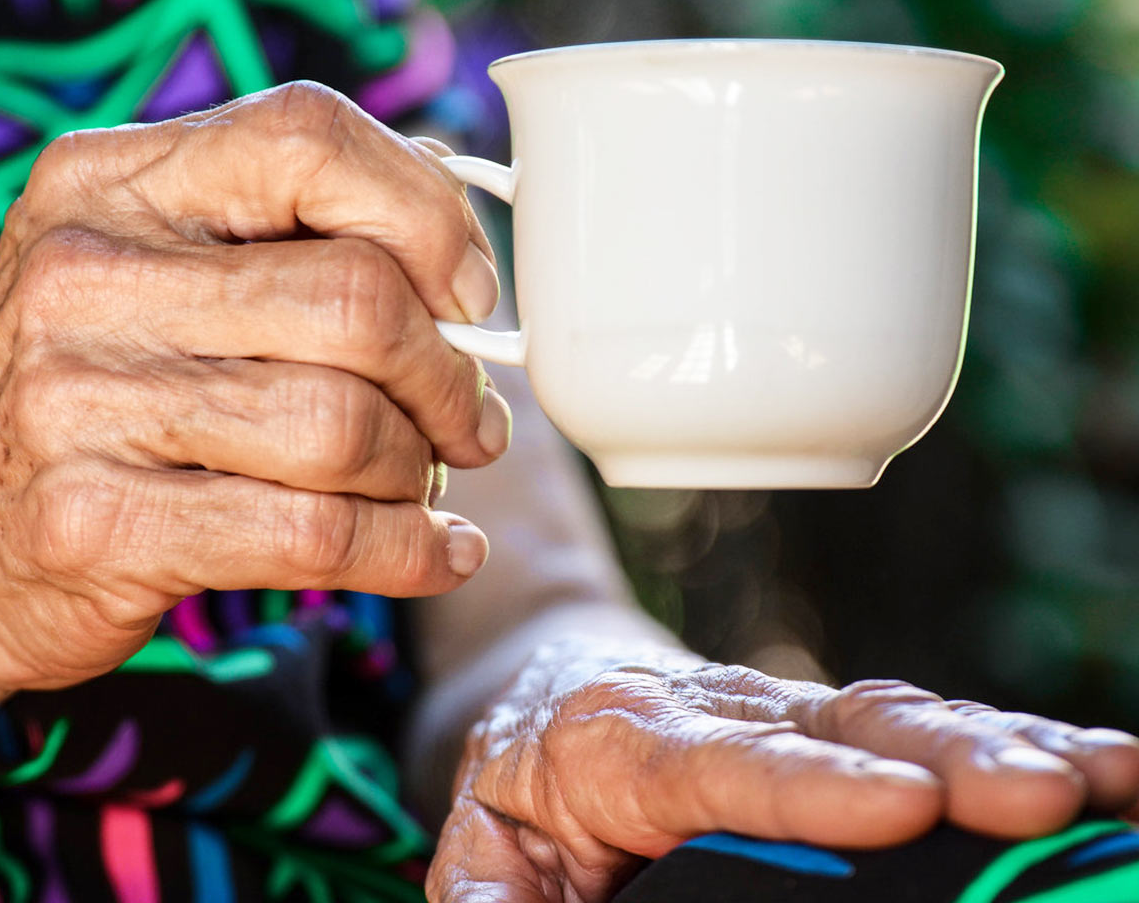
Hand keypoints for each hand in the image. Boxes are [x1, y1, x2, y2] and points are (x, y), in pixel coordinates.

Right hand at [0, 82, 510, 691]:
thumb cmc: (71, 403)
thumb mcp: (130, 276)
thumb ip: (265, 238)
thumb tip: (453, 242)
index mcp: (104, 184)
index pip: (307, 137)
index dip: (424, 213)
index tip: (467, 293)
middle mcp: (83, 276)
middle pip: (355, 298)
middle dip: (447, 375)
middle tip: (467, 421)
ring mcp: (80, 404)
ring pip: (343, 425)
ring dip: (420, 469)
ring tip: (425, 484)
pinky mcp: (101, 525)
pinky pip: (314, 534)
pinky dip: (409, 551)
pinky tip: (438, 552)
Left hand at [428, 639, 1138, 901]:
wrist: (555, 683)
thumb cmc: (527, 779)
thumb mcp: (488, 845)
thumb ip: (496, 898)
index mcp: (628, 742)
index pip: (721, 764)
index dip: (808, 785)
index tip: (899, 806)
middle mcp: (727, 713)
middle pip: (840, 727)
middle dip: (947, 759)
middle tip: (1043, 796)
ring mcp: (793, 716)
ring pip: (902, 718)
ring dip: (1004, 747)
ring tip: (1105, 780)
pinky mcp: (841, 732)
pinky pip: (929, 730)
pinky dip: (1015, 743)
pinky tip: (1100, 772)